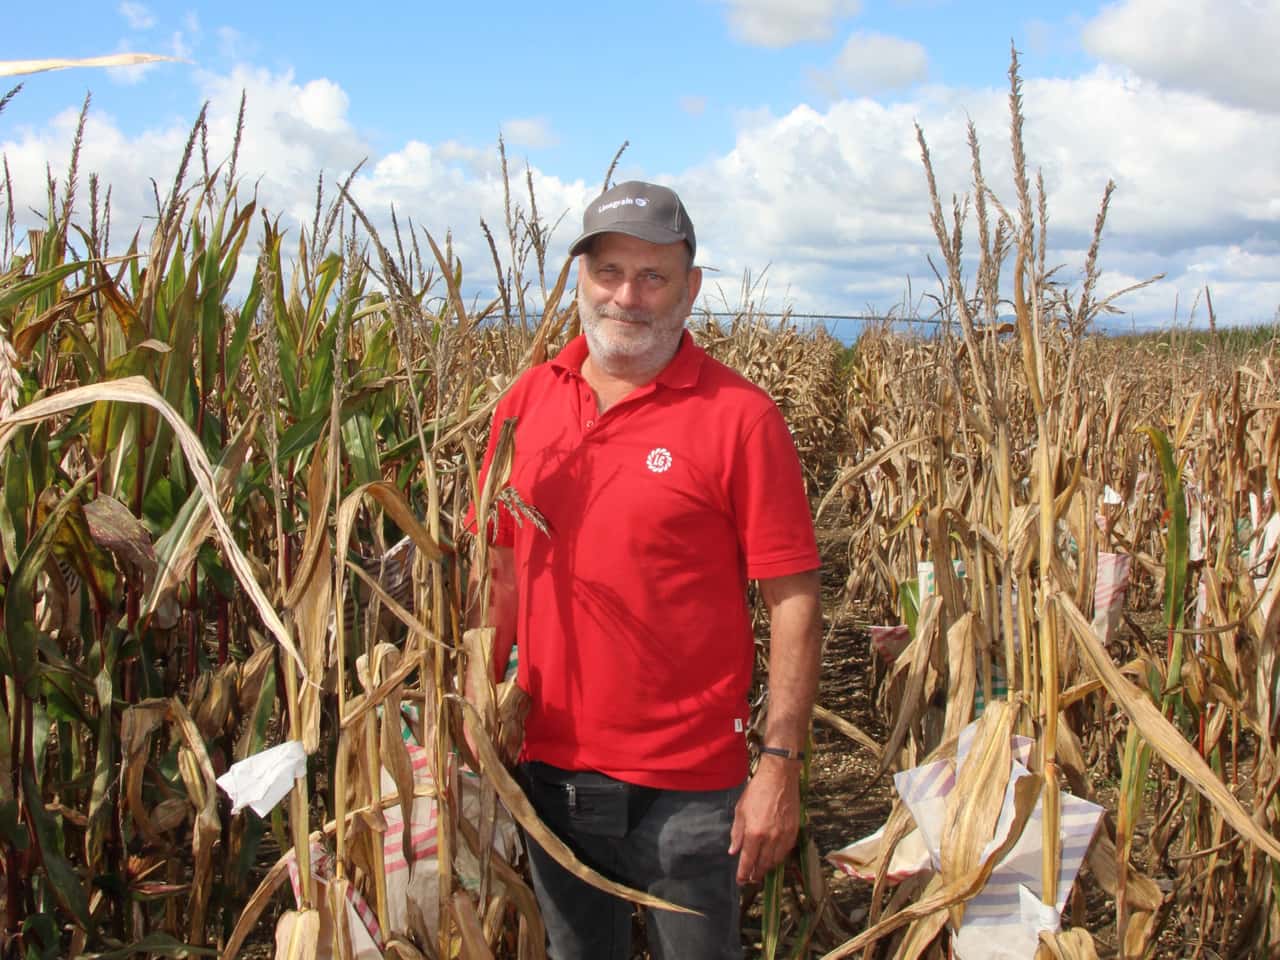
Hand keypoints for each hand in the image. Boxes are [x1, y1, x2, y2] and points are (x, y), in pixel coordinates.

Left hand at [728, 756, 801, 884]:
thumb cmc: (757, 791)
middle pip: (763, 864)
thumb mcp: (740, 810)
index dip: (743, 873)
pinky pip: (786, 851)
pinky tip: (773, 857)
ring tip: (761, 870)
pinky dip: (779, 857)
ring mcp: (783, 836)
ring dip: (767, 867)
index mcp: (754, 833)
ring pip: (776, 860)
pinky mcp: (794, 831)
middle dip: (755, 874)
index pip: (748, 860)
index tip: (740, 881)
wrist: (779, 777)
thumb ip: (737, 833)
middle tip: (750, 878)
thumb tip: (733, 850)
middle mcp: (770, 838)